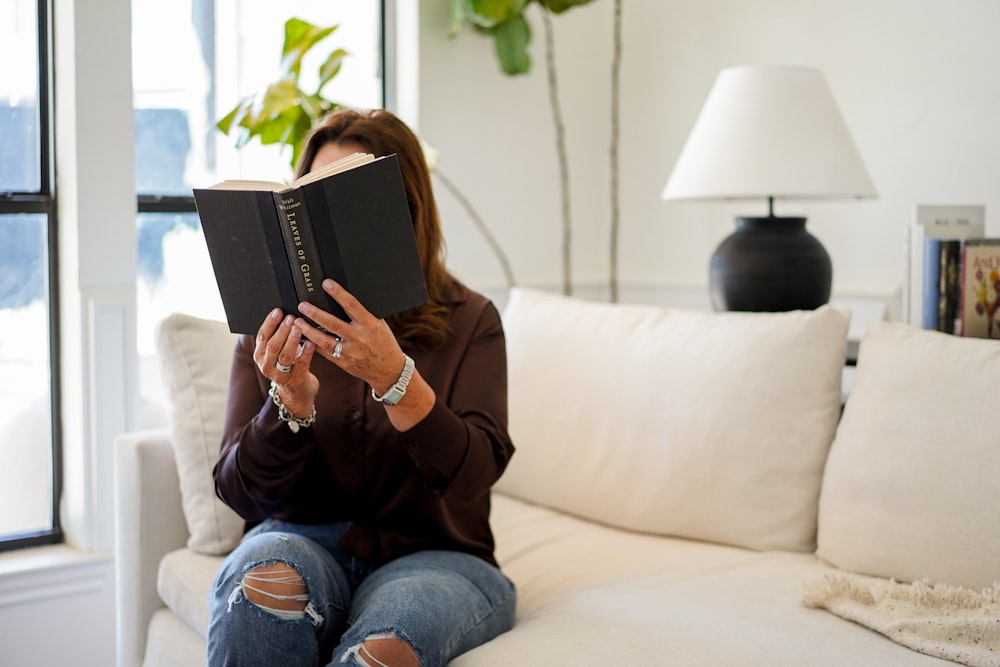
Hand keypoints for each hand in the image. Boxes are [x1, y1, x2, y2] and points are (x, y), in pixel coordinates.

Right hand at [252, 308, 318, 417]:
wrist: (296, 392)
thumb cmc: (288, 364)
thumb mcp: (278, 351)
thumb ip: (279, 336)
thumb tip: (287, 313)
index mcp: (260, 355)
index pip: (262, 336)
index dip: (270, 323)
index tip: (278, 311)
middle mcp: (267, 365)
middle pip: (272, 346)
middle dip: (282, 330)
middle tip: (291, 318)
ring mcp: (281, 375)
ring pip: (285, 356)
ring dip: (292, 340)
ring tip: (299, 328)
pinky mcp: (296, 380)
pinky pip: (301, 364)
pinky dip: (306, 352)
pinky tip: (311, 342)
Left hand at [294, 280, 406, 394]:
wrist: (389, 370)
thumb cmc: (384, 343)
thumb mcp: (379, 325)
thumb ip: (364, 314)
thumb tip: (347, 299)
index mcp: (369, 325)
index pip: (351, 305)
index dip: (338, 293)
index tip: (326, 284)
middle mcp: (359, 338)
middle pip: (333, 323)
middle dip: (315, 314)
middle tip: (303, 305)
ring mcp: (350, 352)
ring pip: (325, 341)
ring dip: (308, 331)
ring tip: (297, 322)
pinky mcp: (343, 362)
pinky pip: (324, 353)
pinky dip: (312, 345)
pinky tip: (302, 338)